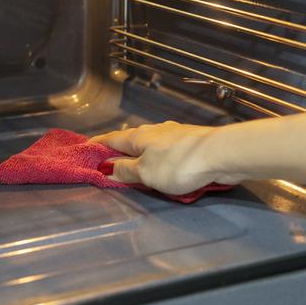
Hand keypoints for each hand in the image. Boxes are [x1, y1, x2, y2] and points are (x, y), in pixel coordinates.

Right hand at [91, 121, 244, 194]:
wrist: (220, 153)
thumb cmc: (179, 164)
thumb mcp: (146, 173)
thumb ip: (126, 171)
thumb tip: (106, 167)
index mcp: (138, 137)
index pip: (111, 139)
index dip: (97, 145)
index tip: (85, 148)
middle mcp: (154, 131)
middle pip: (130, 139)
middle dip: (119, 148)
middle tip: (109, 160)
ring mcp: (173, 134)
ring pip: (149, 142)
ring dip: (140, 152)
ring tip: (135, 163)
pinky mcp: (189, 141)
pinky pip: (165, 148)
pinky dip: (157, 155)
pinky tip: (162, 162)